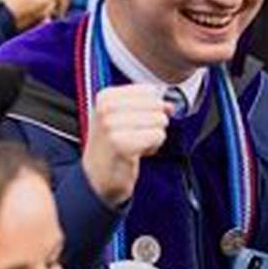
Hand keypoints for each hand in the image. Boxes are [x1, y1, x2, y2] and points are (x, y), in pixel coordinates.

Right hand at [81, 84, 171, 205]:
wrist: (97, 178)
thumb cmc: (113, 147)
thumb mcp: (123, 117)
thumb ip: (148, 105)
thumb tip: (170, 105)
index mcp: (106, 96)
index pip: (149, 91)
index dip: (150, 109)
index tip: (133, 122)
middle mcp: (106, 108)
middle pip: (157, 105)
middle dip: (153, 123)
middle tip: (134, 136)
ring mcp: (112, 125)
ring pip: (159, 120)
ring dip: (153, 136)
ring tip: (135, 144)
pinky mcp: (122, 143)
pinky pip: (157, 136)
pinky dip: (153, 147)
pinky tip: (137, 153)